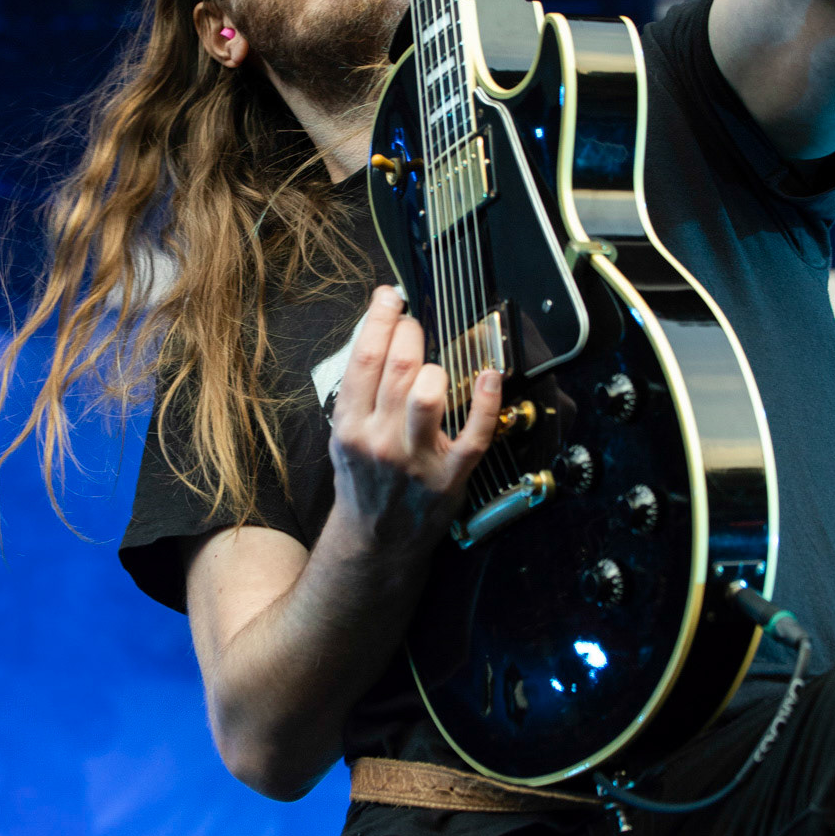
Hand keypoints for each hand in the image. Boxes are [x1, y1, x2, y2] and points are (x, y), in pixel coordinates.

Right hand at [328, 283, 501, 555]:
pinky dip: (486, 402)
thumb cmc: (365, 478)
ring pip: (430, 393)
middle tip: (414, 323)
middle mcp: (380, 440)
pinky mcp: (450, 475)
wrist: (378, 538)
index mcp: (350, 425)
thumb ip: (360, 390)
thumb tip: (380, 331)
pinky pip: (474, 434)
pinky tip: (490, 376)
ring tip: (436, 365)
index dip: (381, 318)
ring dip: (437, 367)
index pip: (365, 358)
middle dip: (411, 331)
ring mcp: (417, 459)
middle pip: (400, 367)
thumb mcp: (345, 434)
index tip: (390, 297)